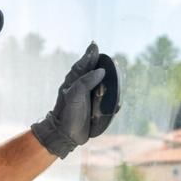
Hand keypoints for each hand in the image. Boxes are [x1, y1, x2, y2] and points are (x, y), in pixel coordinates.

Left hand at [30, 42, 115, 157]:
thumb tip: (101, 71)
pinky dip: (109, 96)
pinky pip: (103, 99)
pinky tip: (114, 95)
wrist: (65, 135)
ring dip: (107, 79)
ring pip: (99, 85)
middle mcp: (81, 88)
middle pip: (93, 72)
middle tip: (110, 59)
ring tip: (115, 72)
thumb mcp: (74, 95)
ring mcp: (87, 98)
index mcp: (74, 82)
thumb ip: (86, 81)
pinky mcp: (93, 109)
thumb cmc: (67, 114)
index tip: (95, 45)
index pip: (84, 64)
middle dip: (100, 65)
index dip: (90, 55)